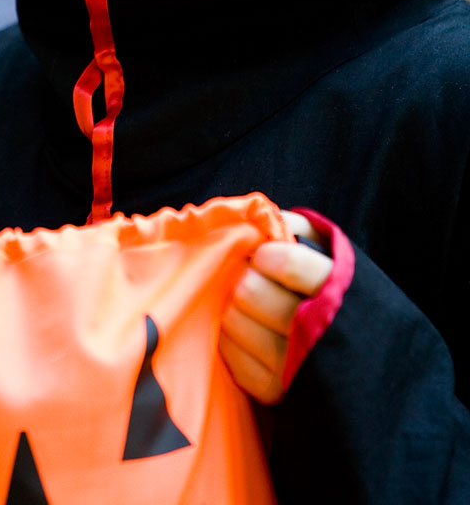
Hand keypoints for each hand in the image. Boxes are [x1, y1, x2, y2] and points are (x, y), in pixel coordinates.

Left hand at [219, 211, 332, 404]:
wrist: (381, 372)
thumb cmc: (347, 299)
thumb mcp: (337, 256)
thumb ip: (301, 231)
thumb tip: (263, 219)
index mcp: (340, 290)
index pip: (287, 262)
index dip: (267, 254)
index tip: (265, 254)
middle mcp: (318, 333)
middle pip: (249, 291)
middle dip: (245, 277)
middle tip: (253, 276)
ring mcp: (295, 368)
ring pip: (233, 321)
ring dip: (233, 306)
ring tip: (250, 305)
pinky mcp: (276, 393)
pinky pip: (231, 355)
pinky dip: (231, 338)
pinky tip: (248, 331)